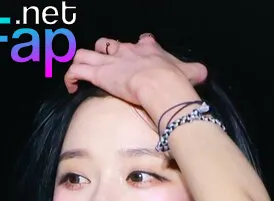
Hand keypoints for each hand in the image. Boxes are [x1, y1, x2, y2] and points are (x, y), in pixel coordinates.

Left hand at [63, 33, 206, 104]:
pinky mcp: (99, 73)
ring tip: (81, 73)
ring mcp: (111, 61)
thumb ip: (194, 71)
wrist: (160, 84)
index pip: (140, 42)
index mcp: (148, 49)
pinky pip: (77, 69)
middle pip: (109, 44)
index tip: (137, 56)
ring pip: (87, 53)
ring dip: (82, 61)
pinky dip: (71, 76)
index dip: (136, 48)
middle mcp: (127, 51)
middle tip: (104, 66)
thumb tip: (203, 73)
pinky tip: (71, 86)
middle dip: (104, 53)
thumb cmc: (174, 80)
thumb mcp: (190, 72)